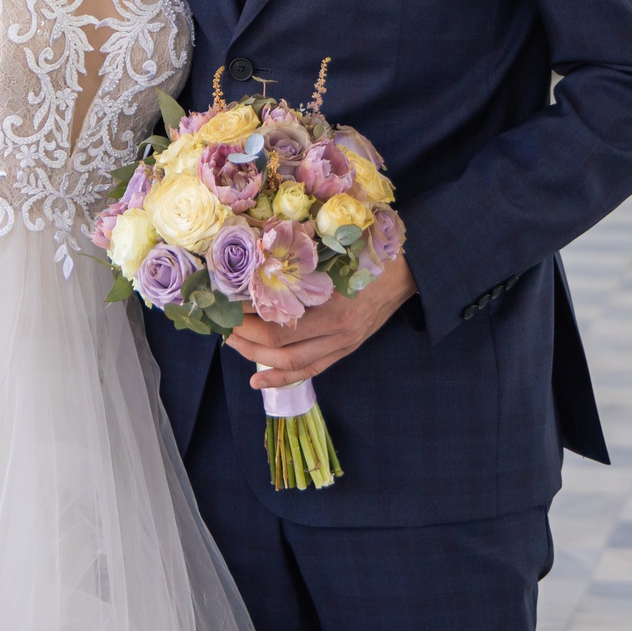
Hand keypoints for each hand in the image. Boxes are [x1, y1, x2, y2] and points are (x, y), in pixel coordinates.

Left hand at [225, 258, 417, 389]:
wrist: (407, 272)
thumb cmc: (369, 253)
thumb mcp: (335, 250)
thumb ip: (301, 257)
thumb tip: (258, 254)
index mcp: (332, 304)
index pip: (277, 321)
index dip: (247, 316)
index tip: (225, 303)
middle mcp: (336, 330)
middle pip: (278, 346)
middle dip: (245, 337)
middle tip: (223, 324)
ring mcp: (342, 344)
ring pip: (291, 363)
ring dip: (256, 358)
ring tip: (234, 345)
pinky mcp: (344, 351)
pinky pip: (310, 371)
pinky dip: (282, 379)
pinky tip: (259, 380)